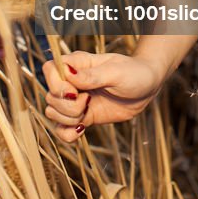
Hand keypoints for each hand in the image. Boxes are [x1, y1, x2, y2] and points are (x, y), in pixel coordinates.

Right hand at [43, 50, 163, 142]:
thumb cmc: (133, 72)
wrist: (147, 88)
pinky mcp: (82, 116)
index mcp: (77, 64)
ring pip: (53, 113)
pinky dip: (67, 134)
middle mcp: (72, 81)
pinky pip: (62, 129)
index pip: (50, 69)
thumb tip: (69, 74)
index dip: (56, 84)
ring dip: (68, 119)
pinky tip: (82, 130)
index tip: (75, 91)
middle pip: (50, 96)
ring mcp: (75, 100)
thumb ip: (91, 76)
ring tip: (88, 111)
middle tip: (88, 101)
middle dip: (67, 105)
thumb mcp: (115, 72)